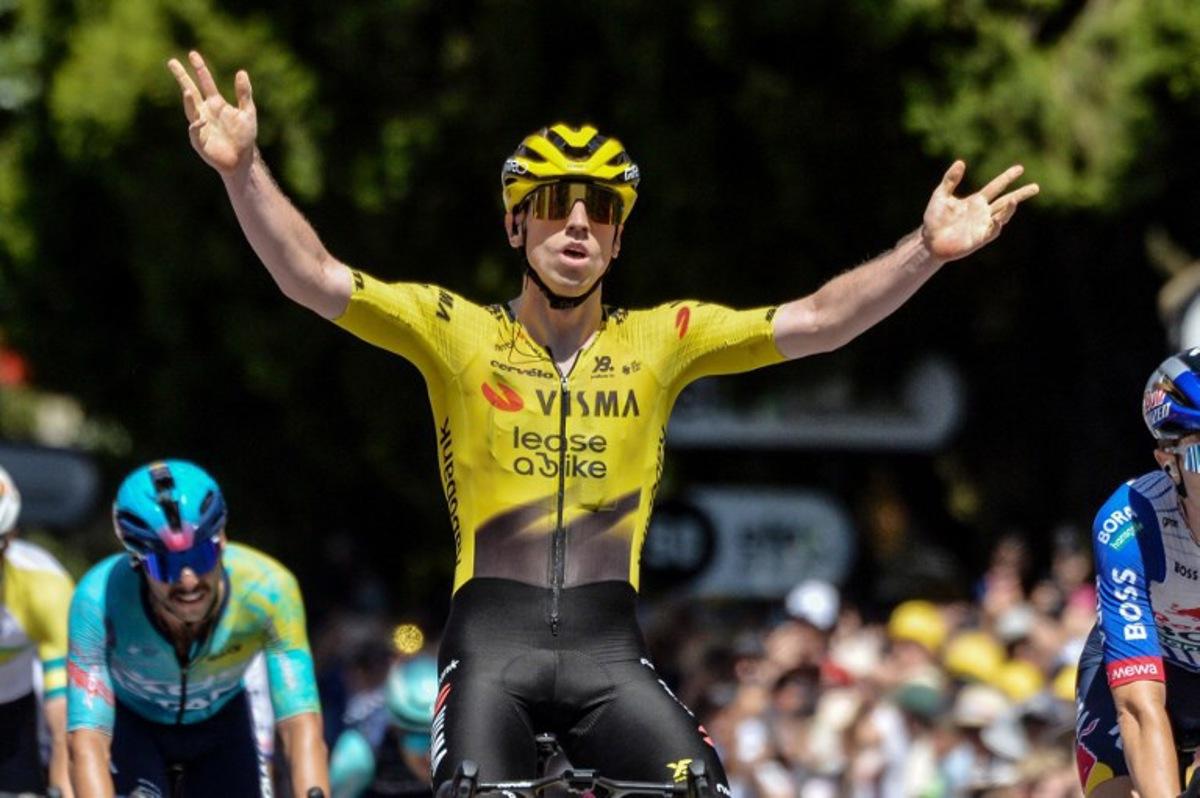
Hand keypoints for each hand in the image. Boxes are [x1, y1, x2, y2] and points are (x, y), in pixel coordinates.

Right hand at [167, 51, 256, 174]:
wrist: (242, 160)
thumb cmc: (244, 137)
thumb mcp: (248, 112)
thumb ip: (244, 94)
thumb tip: (241, 72)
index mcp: (215, 104)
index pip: (205, 82)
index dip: (200, 69)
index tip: (192, 54)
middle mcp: (204, 111)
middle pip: (190, 91)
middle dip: (182, 77)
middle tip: (172, 62)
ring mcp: (200, 125)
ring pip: (190, 110)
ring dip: (188, 101)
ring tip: (187, 91)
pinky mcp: (199, 141)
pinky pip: (195, 131)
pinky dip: (197, 125)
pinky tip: (201, 120)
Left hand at [921, 161, 1038, 262]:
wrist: (929, 241)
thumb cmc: (935, 218)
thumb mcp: (941, 195)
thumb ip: (950, 180)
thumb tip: (960, 162)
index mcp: (976, 201)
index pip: (996, 187)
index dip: (1007, 177)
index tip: (1020, 168)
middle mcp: (983, 212)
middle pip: (1006, 201)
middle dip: (1020, 194)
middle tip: (1036, 187)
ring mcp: (983, 225)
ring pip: (1002, 216)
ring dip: (1009, 209)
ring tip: (1014, 201)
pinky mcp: (979, 239)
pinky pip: (992, 232)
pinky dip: (996, 226)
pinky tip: (998, 220)